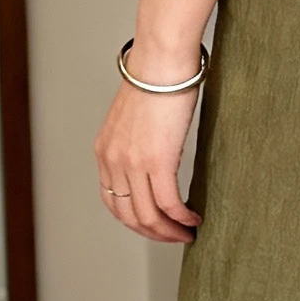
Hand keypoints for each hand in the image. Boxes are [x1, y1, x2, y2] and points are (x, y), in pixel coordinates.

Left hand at [94, 79, 201, 243]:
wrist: (161, 63)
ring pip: (148, 216)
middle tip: (174, 237)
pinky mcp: (157, 162)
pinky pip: (168, 203)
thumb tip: (155, 154)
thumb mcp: (134, 118)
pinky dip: (182, 218)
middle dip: (153, 233)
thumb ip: (136, 141)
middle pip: (129, 216)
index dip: (133, 221)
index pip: (112, 202)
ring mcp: (133, 164)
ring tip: (187, 234)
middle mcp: (112, 162)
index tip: (154, 226)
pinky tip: (195, 219)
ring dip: (169, 231)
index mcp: (104, 152)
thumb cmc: (155, 81)